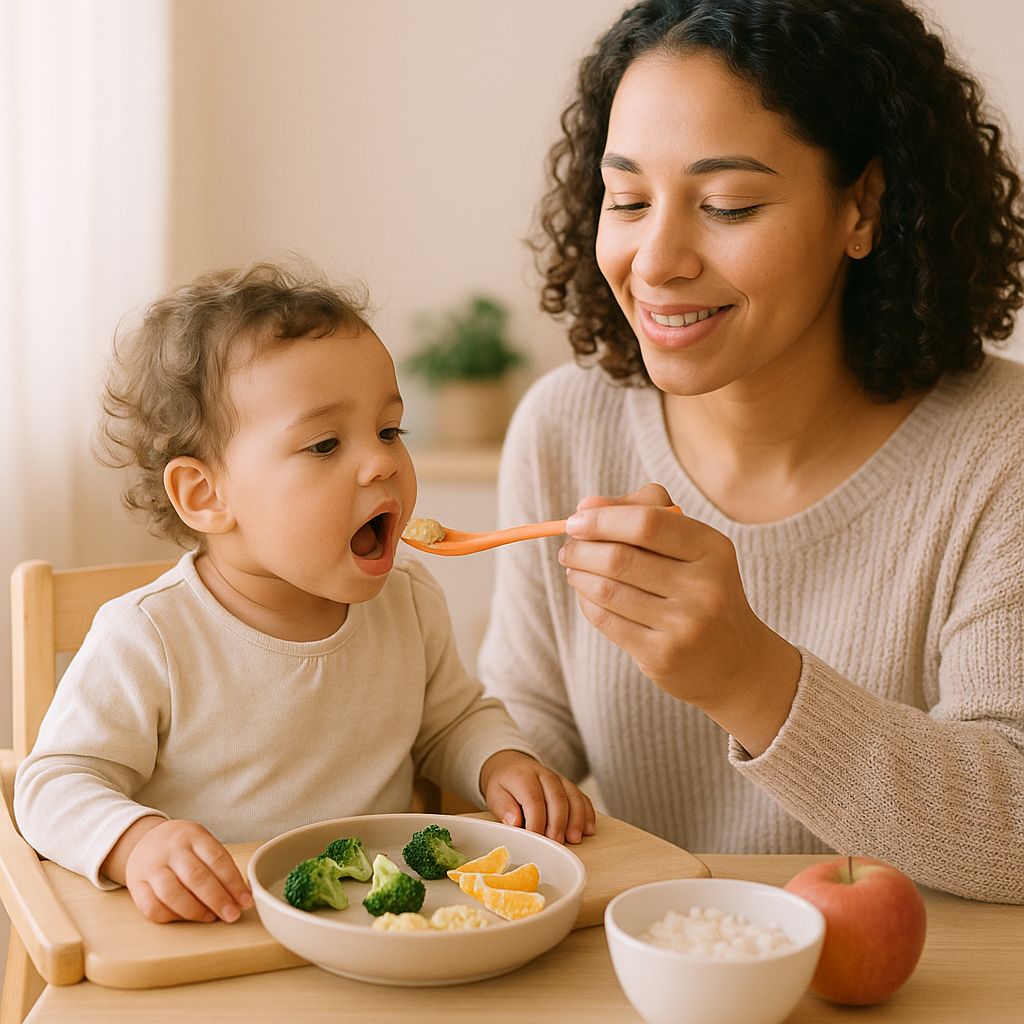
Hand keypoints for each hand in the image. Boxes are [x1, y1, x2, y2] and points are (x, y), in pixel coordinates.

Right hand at [105, 817, 252, 923]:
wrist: (145, 839)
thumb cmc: (183, 846)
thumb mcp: (203, 843)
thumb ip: (219, 865)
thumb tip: (241, 895)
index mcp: (193, 836)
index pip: (217, 859)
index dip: (234, 883)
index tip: (246, 900)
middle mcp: (171, 850)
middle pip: (196, 877)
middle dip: (218, 899)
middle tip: (232, 915)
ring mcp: (151, 867)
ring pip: (172, 894)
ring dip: (196, 911)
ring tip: (211, 918)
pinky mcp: (136, 885)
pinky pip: (151, 907)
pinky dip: (171, 917)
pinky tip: (185, 919)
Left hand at [479, 750, 595, 843]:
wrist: (513, 766)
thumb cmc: (504, 785)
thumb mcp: (495, 794)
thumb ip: (503, 807)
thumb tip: (514, 821)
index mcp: (523, 775)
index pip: (533, 798)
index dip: (536, 820)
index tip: (535, 838)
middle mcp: (544, 774)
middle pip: (557, 797)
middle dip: (558, 823)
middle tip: (557, 843)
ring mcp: (559, 779)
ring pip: (573, 796)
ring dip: (576, 819)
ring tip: (574, 839)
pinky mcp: (568, 786)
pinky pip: (582, 797)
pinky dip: (587, 813)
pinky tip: (588, 829)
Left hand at [560, 483, 801, 754]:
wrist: (734, 662)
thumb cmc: (701, 590)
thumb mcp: (691, 548)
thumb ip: (643, 514)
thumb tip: (585, 506)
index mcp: (713, 549)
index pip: (646, 522)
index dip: (602, 518)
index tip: (575, 520)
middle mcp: (705, 587)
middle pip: (620, 557)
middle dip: (581, 549)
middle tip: (568, 548)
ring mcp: (685, 625)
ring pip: (607, 589)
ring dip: (578, 575)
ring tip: (573, 569)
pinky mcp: (662, 655)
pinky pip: (606, 620)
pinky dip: (587, 602)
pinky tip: (587, 595)